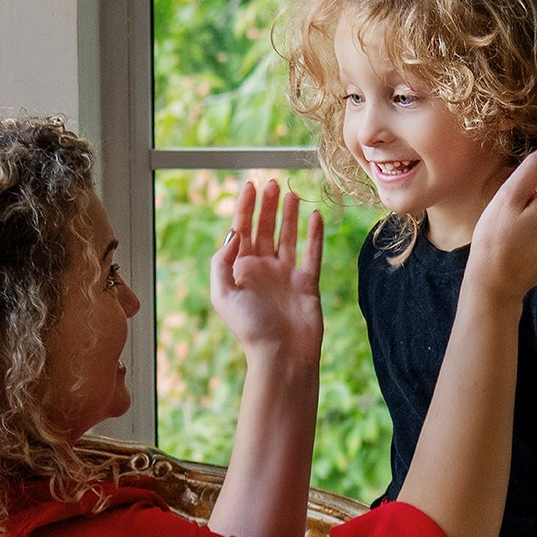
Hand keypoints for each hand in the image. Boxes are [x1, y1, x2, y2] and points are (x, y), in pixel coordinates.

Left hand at [211, 179, 323, 367]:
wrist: (282, 354)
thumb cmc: (250, 329)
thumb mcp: (223, 295)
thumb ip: (222, 262)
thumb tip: (233, 233)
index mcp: (240, 271)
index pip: (241, 231)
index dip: (244, 207)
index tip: (249, 185)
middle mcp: (262, 269)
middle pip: (263, 229)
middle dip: (266, 206)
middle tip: (270, 183)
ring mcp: (285, 275)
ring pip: (287, 237)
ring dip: (288, 215)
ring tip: (290, 193)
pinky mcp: (307, 282)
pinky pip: (311, 253)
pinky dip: (314, 234)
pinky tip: (314, 217)